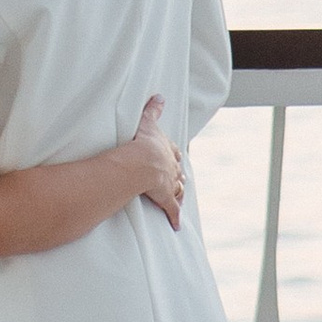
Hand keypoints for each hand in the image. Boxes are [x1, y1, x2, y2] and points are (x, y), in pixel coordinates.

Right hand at [118, 96, 183, 230]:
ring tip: (179, 195)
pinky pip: (172, 209)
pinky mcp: (166, 198)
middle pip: (178, 172)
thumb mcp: (148, 123)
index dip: (174, 155)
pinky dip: (175, 217)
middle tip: (179, 177)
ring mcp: (170, 184)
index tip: (176, 156)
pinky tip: (176, 225)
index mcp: (167, 151)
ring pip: (178, 190)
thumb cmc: (143, 143)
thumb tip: (160, 96)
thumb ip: (153, 110)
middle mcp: (172, 168)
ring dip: (179, 192)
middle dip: (178, 174)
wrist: (142, 162)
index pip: (174, 153)